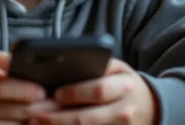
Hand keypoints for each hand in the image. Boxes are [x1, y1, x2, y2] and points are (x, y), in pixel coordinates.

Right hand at [0, 50, 59, 124]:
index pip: (1, 87)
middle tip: (58, 104)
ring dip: (39, 121)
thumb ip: (9, 61)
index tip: (42, 92)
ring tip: (53, 114)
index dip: (24, 90)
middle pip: (17, 110)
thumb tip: (30, 61)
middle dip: (42, 107)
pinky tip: (37, 121)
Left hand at [32, 58, 158, 124]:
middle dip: (57, 118)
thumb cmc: (124, 84)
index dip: (74, 93)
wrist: (151, 107)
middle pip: (86, 118)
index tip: (54, 94)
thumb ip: (97, 67)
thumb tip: (63, 65)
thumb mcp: (117, 69)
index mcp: (124, 87)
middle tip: (33, 116)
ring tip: (35, 124)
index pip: (98, 90)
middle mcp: (124, 111)